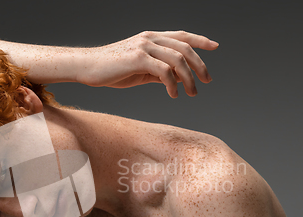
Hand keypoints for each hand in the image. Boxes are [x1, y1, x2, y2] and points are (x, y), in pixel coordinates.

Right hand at [77, 30, 218, 97]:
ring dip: (189, 79)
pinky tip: (173, 94)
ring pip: (178, 60)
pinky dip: (173, 84)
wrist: (87, 67)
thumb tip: (175, 80)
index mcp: (151, 38)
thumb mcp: (139, 70)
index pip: (182, 36)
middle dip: (200, 65)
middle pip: (185, 48)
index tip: (215, 46)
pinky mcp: (138, 58)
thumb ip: (158, 71)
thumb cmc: (111, 70)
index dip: (200, 40)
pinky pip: (164, 71)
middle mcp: (150, 38)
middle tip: (206, 81)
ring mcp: (144, 47)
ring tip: (191, 93)